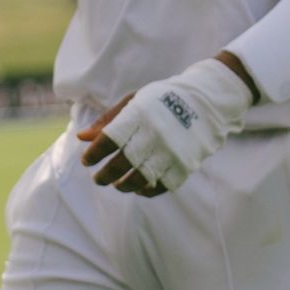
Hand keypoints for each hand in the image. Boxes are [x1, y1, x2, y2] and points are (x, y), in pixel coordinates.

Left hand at [78, 56, 255, 195]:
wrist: (207, 100)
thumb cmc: (163, 98)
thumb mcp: (135, 100)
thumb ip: (109, 119)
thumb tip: (82, 138)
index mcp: (140, 113)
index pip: (109, 139)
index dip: (94, 153)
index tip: (87, 161)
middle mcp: (155, 133)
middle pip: (122, 163)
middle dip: (105, 175)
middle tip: (97, 179)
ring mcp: (171, 150)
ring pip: (140, 179)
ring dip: (124, 186)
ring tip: (117, 184)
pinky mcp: (186, 164)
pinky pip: (162, 186)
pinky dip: (147, 191)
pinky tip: (139, 188)